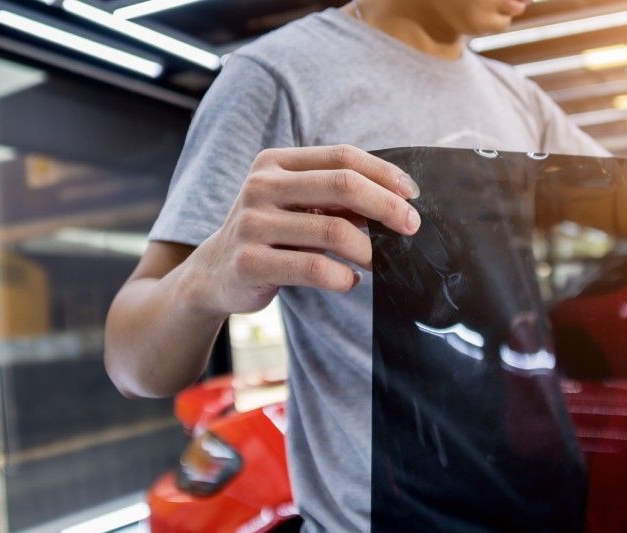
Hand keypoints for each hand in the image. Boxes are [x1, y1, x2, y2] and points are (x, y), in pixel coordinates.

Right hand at [180, 145, 420, 315]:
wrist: (215, 274)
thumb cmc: (271, 236)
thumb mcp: (298, 206)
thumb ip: (338, 197)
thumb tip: (400, 200)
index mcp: (275, 163)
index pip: (342, 156)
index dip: (383, 173)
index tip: (412, 195)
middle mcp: (260, 186)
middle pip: (342, 185)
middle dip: (387, 206)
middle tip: (411, 228)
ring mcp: (251, 224)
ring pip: (333, 230)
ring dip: (369, 250)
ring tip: (380, 263)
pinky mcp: (249, 262)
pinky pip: (313, 267)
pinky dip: (343, 277)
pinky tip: (349, 281)